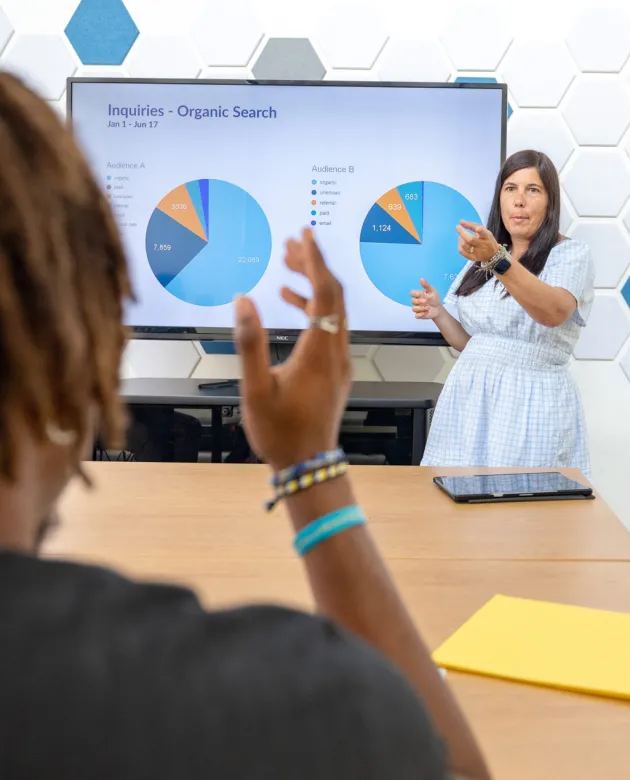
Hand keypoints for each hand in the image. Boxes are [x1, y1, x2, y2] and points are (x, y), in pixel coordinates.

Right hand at [235, 229, 350, 470]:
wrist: (307, 464)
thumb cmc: (280, 432)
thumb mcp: (256, 389)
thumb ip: (249, 343)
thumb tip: (244, 301)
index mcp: (319, 353)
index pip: (324, 293)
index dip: (315, 261)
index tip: (304, 235)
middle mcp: (336, 352)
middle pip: (334, 296)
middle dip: (314, 265)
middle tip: (291, 244)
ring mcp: (339, 362)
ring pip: (333, 311)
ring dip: (312, 285)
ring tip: (287, 264)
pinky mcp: (335, 370)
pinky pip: (328, 328)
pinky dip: (311, 310)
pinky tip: (286, 301)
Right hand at [410, 279, 442, 319]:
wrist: (439, 309)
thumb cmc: (435, 299)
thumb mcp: (432, 291)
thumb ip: (426, 285)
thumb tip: (421, 278)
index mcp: (419, 295)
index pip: (412, 293)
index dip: (415, 294)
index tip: (420, 294)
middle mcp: (417, 301)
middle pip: (412, 301)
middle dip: (419, 302)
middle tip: (427, 302)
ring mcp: (417, 308)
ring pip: (413, 308)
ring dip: (422, 308)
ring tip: (428, 308)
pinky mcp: (419, 315)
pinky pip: (416, 315)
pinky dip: (422, 314)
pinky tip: (427, 312)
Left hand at [456, 220, 500, 262]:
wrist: (492, 254)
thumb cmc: (486, 240)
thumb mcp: (485, 231)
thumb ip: (473, 225)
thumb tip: (461, 221)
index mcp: (487, 237)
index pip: (483, 233)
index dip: (480, 231)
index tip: (477, 228)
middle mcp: (483, 245)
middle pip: (471, 239)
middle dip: (462, 232)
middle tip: (457, 227)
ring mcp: (477, 253)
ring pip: (465, 245)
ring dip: (460, 238)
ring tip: (460, 235)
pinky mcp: (473, 258)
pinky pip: (462, 252)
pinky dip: (459, 246)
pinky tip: (460, 242)